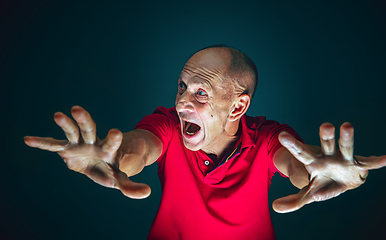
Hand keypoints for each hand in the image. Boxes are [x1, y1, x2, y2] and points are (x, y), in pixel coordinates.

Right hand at [24, 106, 149, 198]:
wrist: (102, 162)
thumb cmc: (113, 168)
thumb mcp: (121, 178)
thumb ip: (130, 186)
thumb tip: (147, 193)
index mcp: (108, 149)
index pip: (111, 143)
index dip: (113, 139)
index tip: (116, 132)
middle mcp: (93, 142)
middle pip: (90, 130)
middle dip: (84, 120)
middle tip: (77, 109)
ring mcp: (79, 143)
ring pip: (72, 131)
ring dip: (65, 124)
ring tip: (58, 115)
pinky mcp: (67, 148)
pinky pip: (53, 145)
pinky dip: (42, 142)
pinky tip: (28, 140)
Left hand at [273, 122, 385, 212]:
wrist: (340, 181)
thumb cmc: (322, 183)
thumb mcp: (308, 193)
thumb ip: (294, 200)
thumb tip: (275, 208)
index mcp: (314, 162)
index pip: (301, 153)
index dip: (292, 145)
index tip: (282, 135)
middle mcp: (328, 156)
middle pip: (326, 145)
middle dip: (325, 136)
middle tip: (325, 125)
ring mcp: (344, 159)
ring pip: (345, 147)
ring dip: (347, 138)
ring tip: (347, 126)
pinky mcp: (359, 165)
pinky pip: (370, 163)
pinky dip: (378, 161)